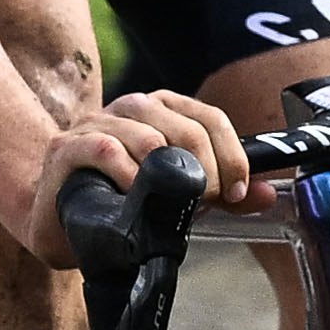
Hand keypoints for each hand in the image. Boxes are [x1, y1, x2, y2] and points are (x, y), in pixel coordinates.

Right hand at [15, 84, 256, 262]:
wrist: (60, 221)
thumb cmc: (124, 202)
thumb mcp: (180, 195)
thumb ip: (223, 192)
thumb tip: (269, 194)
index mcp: (163, 110)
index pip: (210, 118)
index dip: (232, 156)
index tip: (239, 192)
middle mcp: (132, 108)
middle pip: (187, 130)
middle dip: (207, 174)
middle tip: (207, 205)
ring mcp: (96, 123)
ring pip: (148, 138)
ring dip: (169, 178)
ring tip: (169, 205)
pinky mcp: (66, 146)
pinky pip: (105, 149)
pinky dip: (128, 175)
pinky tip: (135, 196)